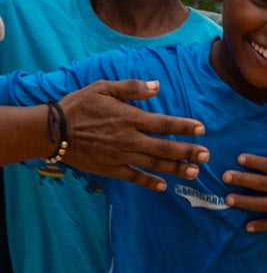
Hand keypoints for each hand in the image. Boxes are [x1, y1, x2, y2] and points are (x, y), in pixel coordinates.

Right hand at [63, 79, 208, 191]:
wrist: (52, 131)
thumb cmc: (78, 106)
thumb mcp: (103, 88)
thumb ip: (131, 87)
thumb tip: (157, 86)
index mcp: (129, 118)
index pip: (164, 123)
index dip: (184, 127)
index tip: (201, 129)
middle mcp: (129, 139)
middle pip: (164, 147)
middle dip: (187, 151)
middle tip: (206, 155)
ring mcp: (120, 156)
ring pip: (153, 164)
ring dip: (175, 168)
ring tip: (194, 172)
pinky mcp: (110, 169)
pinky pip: (134, 177)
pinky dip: (149, 182)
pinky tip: (163, 186)